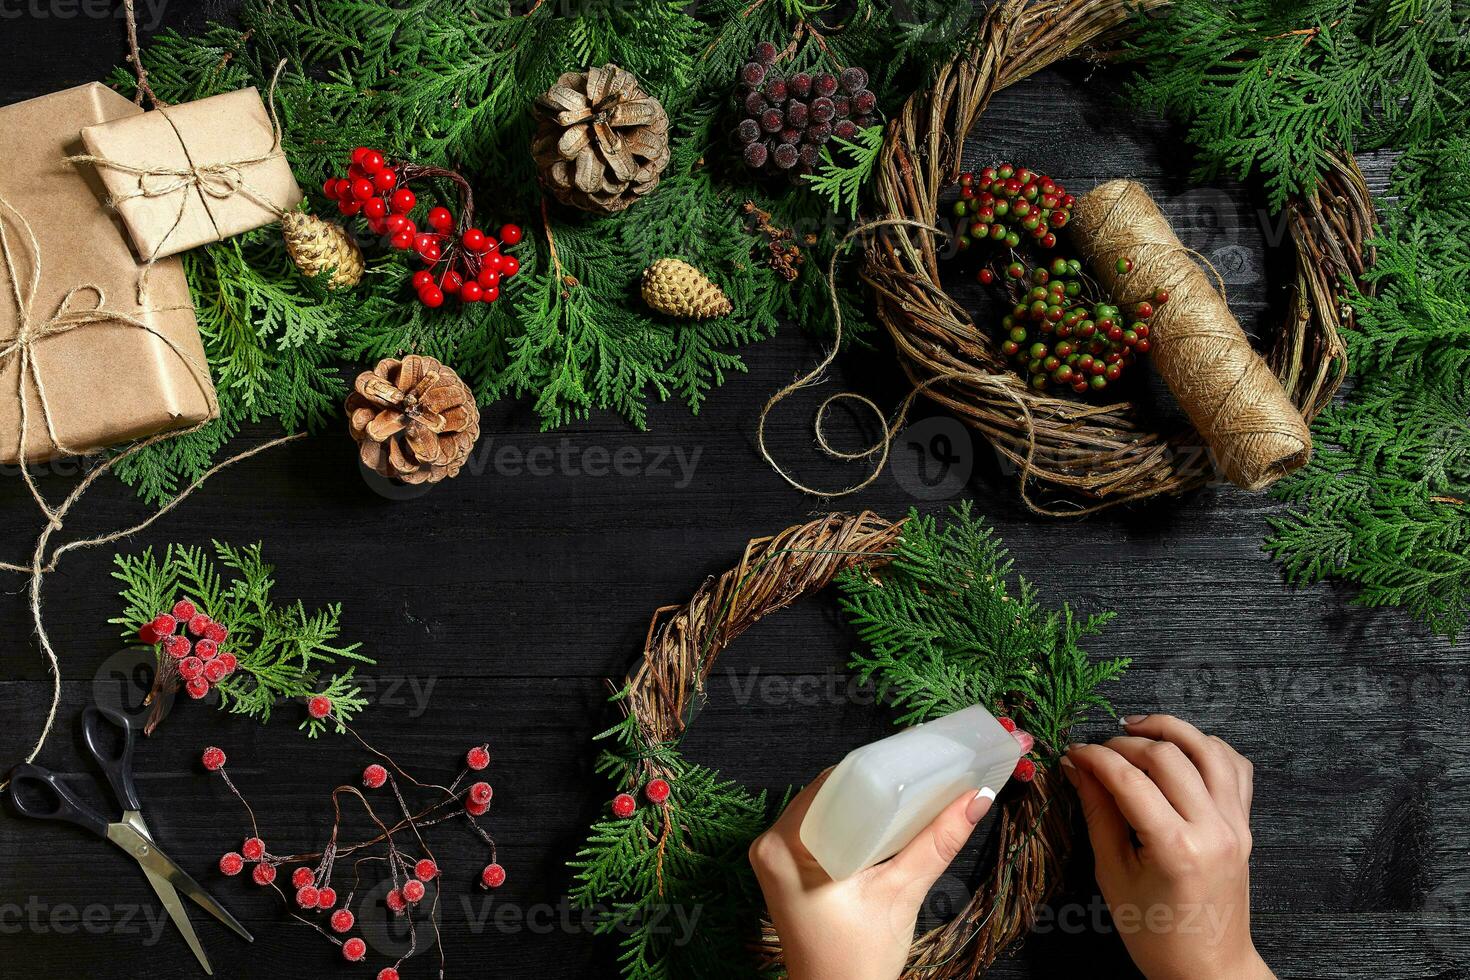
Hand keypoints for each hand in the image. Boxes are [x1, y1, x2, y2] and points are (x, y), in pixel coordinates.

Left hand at [749, 769, 994, 979]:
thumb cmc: (856, 963)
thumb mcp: (901, 895)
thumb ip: (936, 844)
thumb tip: (975, 800)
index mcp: (784, 847)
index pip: (833, 784)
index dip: (876, 766)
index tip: (914, 755)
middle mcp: (770, 844)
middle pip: (830, 792)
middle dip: (876, 782)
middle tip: (921, 768)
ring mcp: (775, 856)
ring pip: (827, 807)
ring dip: (866, 800)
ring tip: (909, 788)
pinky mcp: (788, 867)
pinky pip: (822, 827)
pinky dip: (854, 820)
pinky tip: (885, 817)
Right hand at [1063, 714, 1272, 979]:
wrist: (1210, 968)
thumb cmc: (1155, 934)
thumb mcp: (1113, 875)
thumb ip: (1098, 814)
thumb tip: (1077, 768)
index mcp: (1176, 848)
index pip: (1130, 779)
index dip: (1095, 757)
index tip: (1073, 753)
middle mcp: (1213, 829)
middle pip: (1168, 755)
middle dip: (1125, 742)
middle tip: (1097, 751)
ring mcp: (1236, 824)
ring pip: (1207, 748)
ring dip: (1169, 729)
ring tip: (1136, 728)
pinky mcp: (1245, 824)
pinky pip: (1235, 767)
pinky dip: (1208, 747)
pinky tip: (1180, 749)